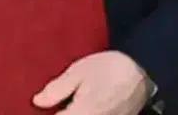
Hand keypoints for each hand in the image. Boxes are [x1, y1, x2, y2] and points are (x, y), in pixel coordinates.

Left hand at [33, 51, 152, 113]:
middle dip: (60, 114)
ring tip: (63, 107)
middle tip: (55, 107)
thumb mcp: (79, 71)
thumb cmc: (110, 67)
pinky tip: (75, 108)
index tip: (34, 111)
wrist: (144, 72)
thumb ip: (58, 89)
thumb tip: (37, 102)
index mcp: (84, 112)